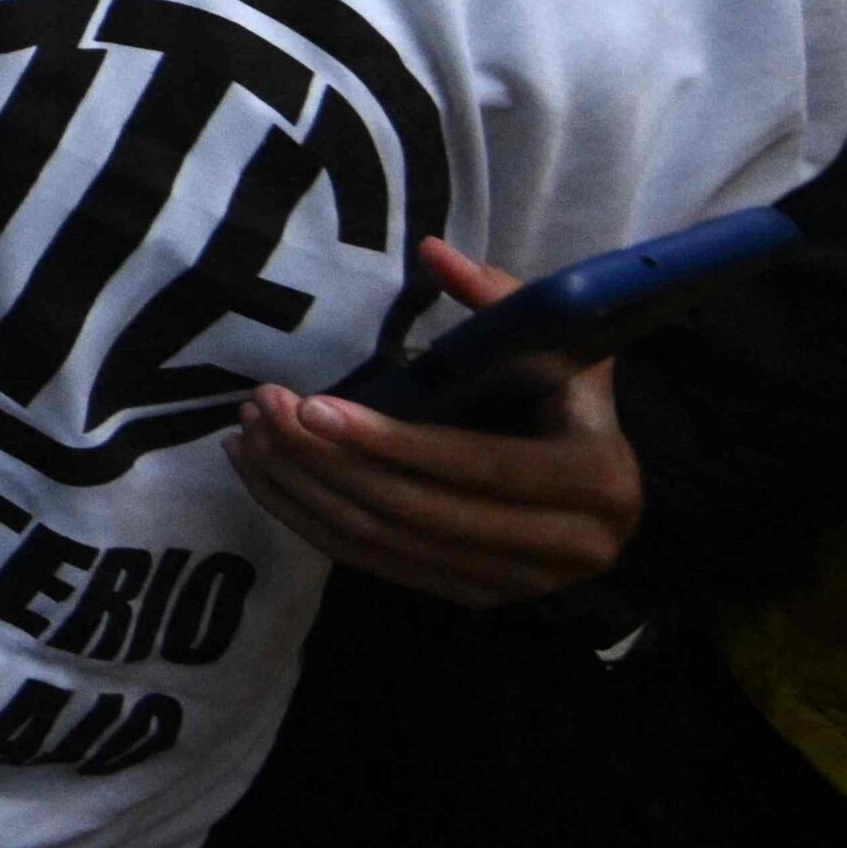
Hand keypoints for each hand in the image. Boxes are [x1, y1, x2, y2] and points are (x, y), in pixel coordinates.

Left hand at [230, 238, 642, 604]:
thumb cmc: (567, 391)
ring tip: (247, 439)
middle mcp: (568, 547)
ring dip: (306, 492)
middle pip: (420, 513)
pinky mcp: (477, 596)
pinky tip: (265, 479)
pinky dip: (313, 523)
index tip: (311, 406)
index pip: (478, 467)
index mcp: (595, 477)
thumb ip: (497, 295)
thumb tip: (432, 251)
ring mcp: (520, 584)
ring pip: (388, 545)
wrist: (599, 474)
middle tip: (263, 411)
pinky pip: (379, 566)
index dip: (391, 441)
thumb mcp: (552, 337)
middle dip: (328, 463)